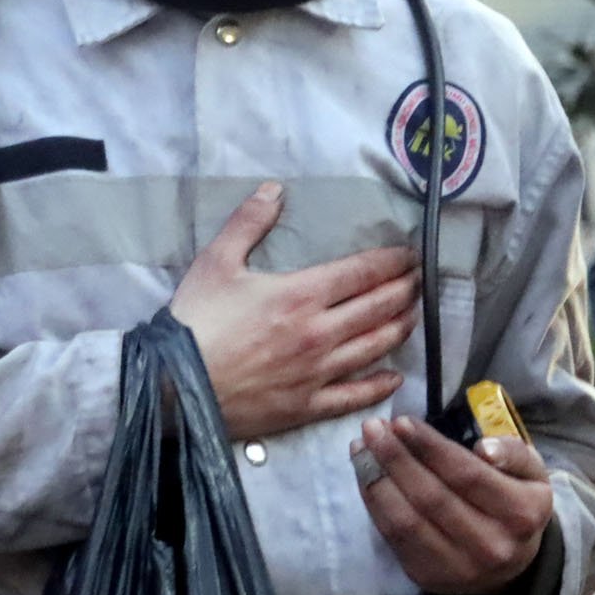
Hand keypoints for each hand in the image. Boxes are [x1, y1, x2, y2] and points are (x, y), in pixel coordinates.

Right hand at [170, 183, 419, 440]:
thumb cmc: (195, 322)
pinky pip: (355, 394)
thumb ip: (247, 223)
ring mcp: (319, 371)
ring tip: (413, 316)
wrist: (174, 385)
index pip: (363, 272)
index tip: (410, 255)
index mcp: (301, 294)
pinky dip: (380, 384)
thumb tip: (274, 190)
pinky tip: (394, 377)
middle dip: (405, 290)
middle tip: (419, 281)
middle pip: (380, 307)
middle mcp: (321, 332)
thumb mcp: (215, 262)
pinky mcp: (308, 404)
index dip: (393, 261)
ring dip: (401, 328)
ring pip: (376, 346)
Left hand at [355, 417, 552, 594]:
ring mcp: (457, 566)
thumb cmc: (514, 505)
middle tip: (372, 428)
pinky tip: (364, 473)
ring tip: (360, 447)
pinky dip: (374, 501)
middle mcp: (492, 545)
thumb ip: (514, 454)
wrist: (509, 566)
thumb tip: (484, 448)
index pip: (467, 475)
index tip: (402, 422)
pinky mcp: (427, 575)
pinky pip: (392, 534)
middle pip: (431, 496)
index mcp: (522, 514)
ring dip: (376, 478)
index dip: (430, 447)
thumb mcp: (531, 475)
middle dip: (395, 458)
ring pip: (406, 518)